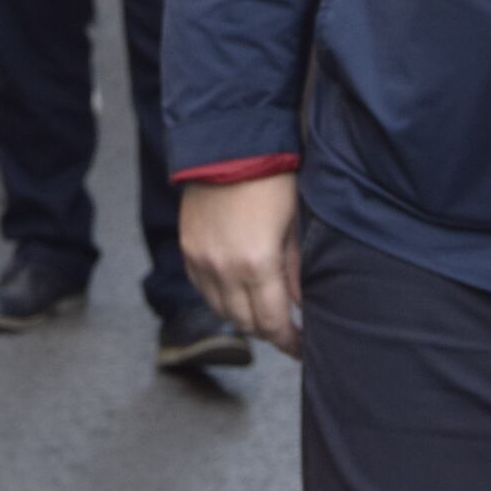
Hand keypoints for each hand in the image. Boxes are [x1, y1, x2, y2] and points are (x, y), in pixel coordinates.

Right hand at [181, 172, 300, 356]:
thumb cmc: (271, 178)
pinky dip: (219, 299)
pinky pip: (202, 290)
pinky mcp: (188, 248)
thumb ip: (296, 270)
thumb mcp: (295, 224)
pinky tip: (236, 294)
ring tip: (263, 313)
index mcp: (256, 265)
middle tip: (286, 330)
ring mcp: (201, 260)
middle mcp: (223, 269)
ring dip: (243, 318)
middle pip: (246, 323)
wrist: (227, 143)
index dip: (289, 342)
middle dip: (268, 331)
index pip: (273, 323)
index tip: (302, 348)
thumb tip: (300, 305)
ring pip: (221, 311)